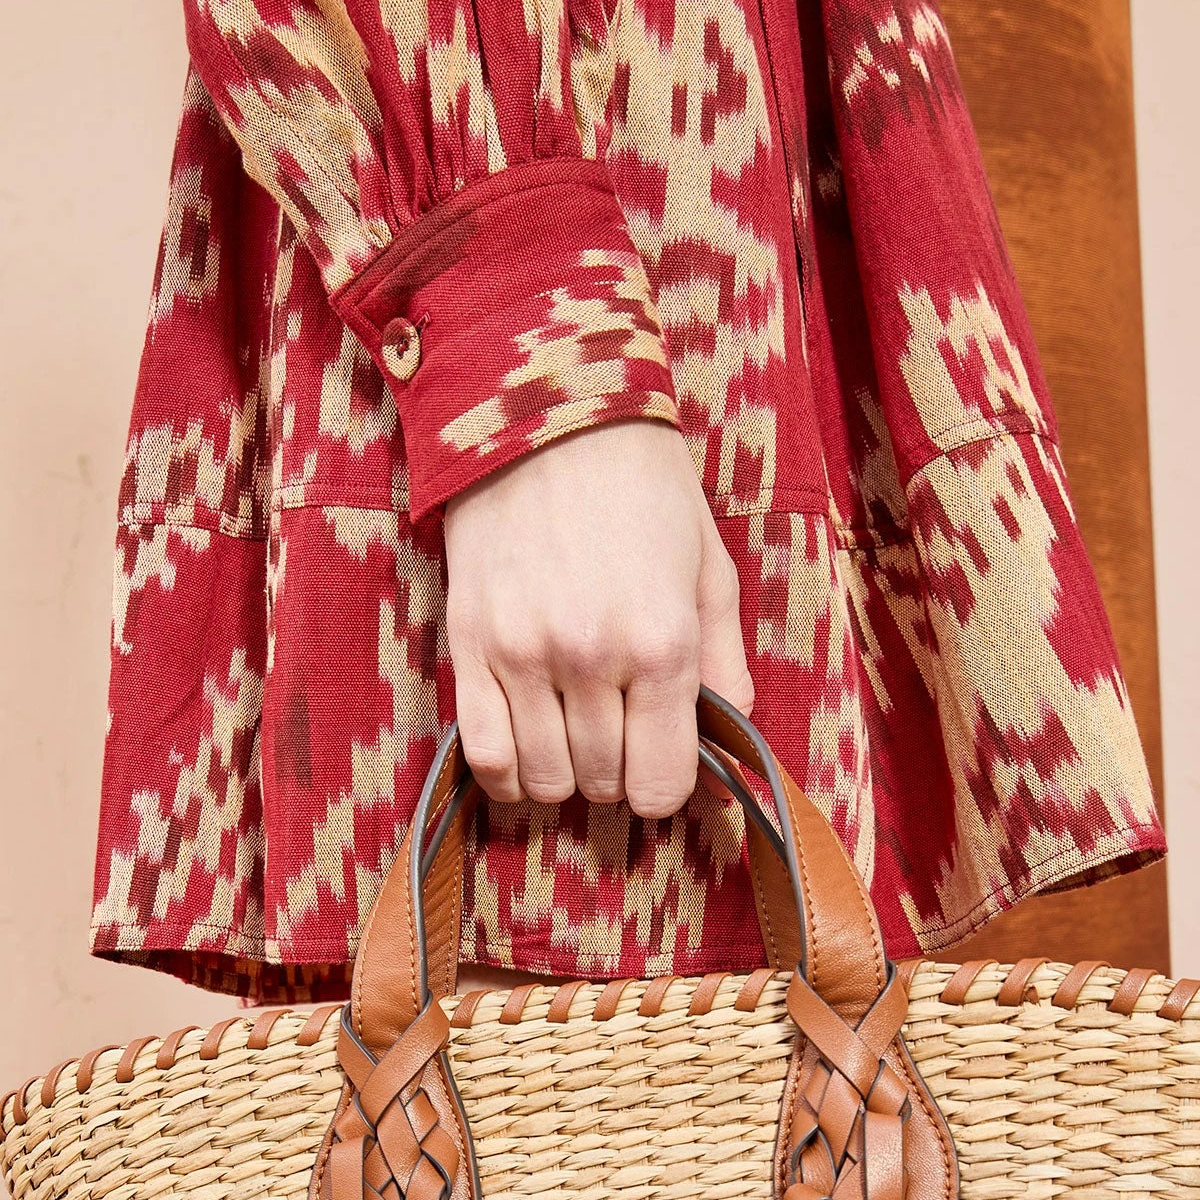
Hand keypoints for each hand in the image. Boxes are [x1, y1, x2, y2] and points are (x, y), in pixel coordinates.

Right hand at [443, 420, 753, 818]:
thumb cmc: (643, 487)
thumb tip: (729, 740)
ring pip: (543, 779)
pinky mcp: (470, 645)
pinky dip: (507, 772)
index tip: (660, 760)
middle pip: (603, 784)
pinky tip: (525, 750)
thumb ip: (725, 665)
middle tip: (619, 729)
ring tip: (573, 732)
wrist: (547, 412)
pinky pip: (482, 754)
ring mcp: (524, 656)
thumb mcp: (710, 570)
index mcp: (663, 643)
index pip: (660, 785)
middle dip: (616, 772)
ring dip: (563, 773)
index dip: (664, 787)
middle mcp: (592, 659)